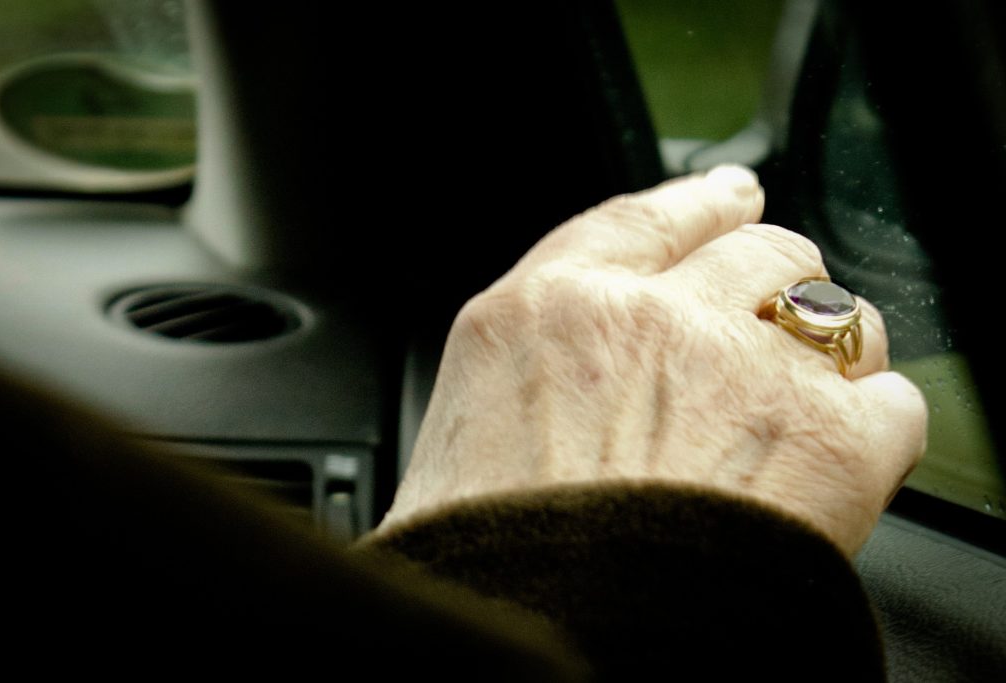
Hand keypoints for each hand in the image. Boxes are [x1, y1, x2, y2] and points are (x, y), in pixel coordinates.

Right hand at [380, 166, 926, 554]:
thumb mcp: (469, 431)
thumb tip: (588, 371)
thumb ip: (541, 370)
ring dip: (830, 355)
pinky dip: (874, 435)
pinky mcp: (826, 441)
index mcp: (546, 312)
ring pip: (835, 316)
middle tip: (772, 329)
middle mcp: (644, 319)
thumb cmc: (488, 564)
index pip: (645, 218)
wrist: (535, 647)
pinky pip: (891, 405)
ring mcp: (739, 369)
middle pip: (759, 253)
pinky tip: (840, 468)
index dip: (700, 203)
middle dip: (774, 285)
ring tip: (810, 405)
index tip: (730, 199)